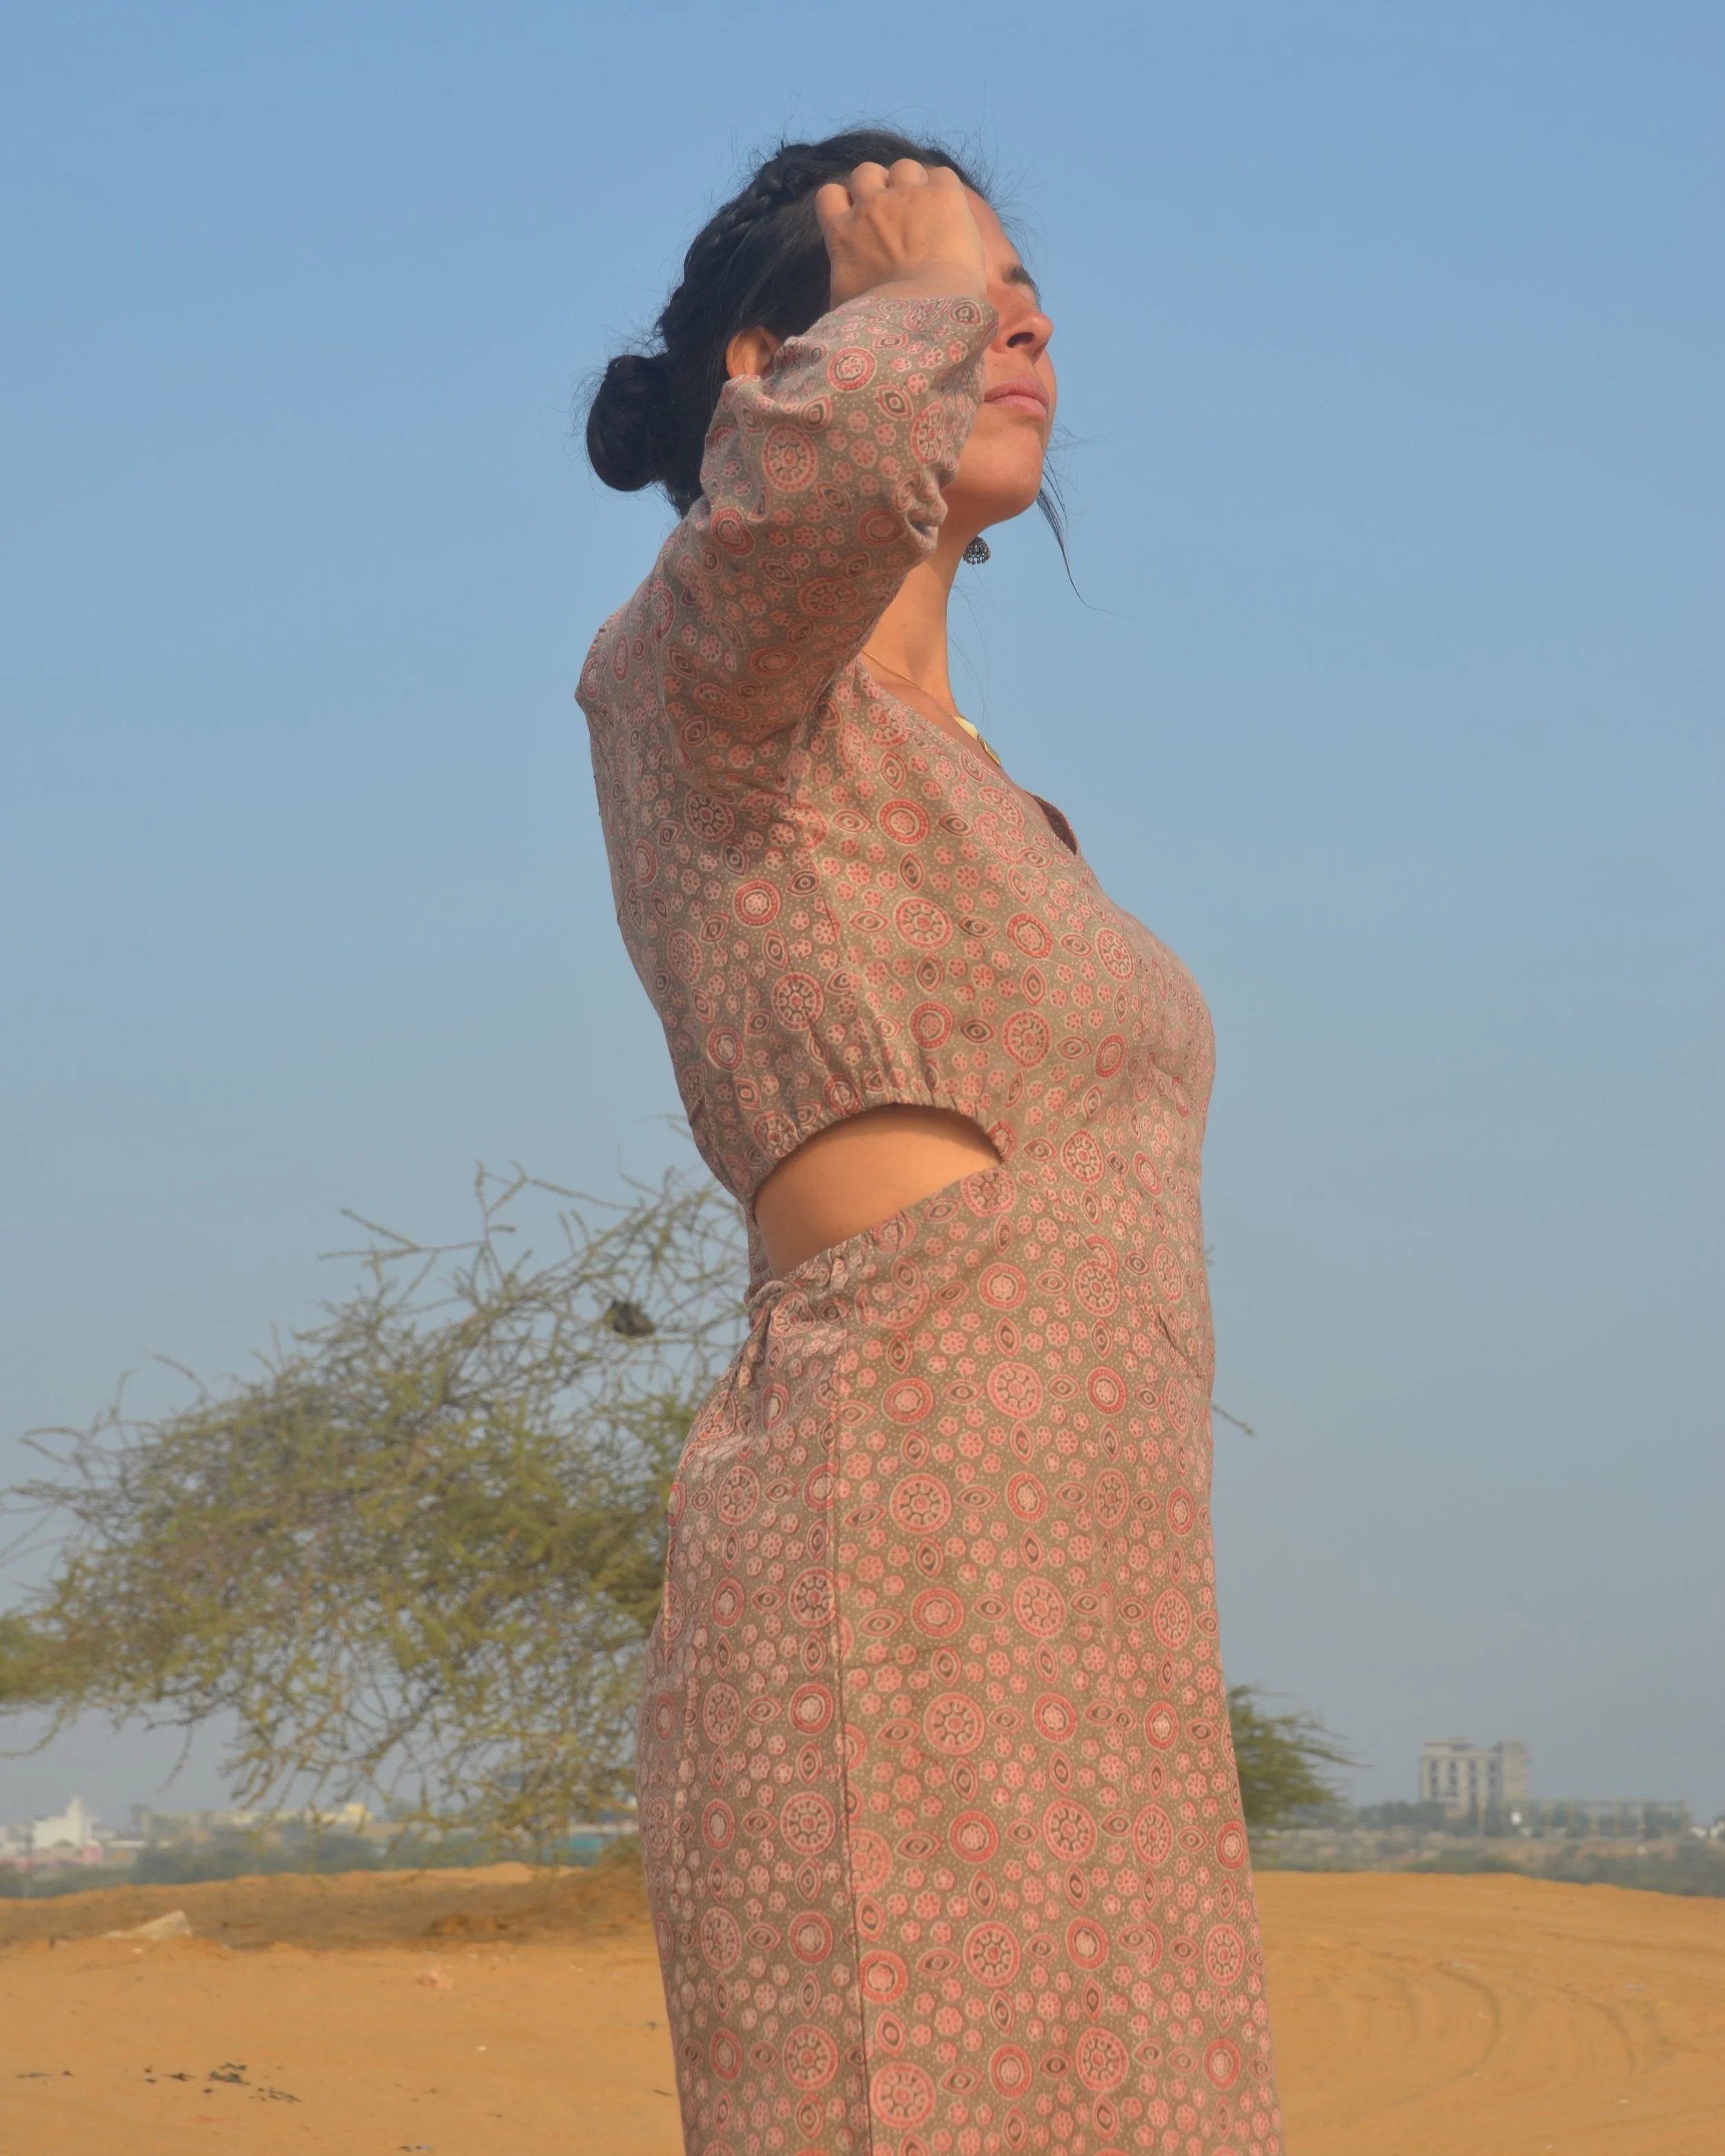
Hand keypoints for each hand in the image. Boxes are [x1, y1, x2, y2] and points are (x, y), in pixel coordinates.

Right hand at [815, 160, 987, 309]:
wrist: (927, 315)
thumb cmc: (881, 325)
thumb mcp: (844, 306)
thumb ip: (842, 280)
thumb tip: (845, 287)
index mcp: (842, 234)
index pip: (829, 195)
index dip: (845, 201)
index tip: (858, 217)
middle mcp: (870, 206)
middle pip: (865, 172)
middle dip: (878, 186)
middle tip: (895, 213)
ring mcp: (907, 196)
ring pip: (903, 167)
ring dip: (912, 183)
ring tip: (926, 211)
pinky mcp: (942, 195)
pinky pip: (941, 174)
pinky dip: (944, 188)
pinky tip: (950, 212)